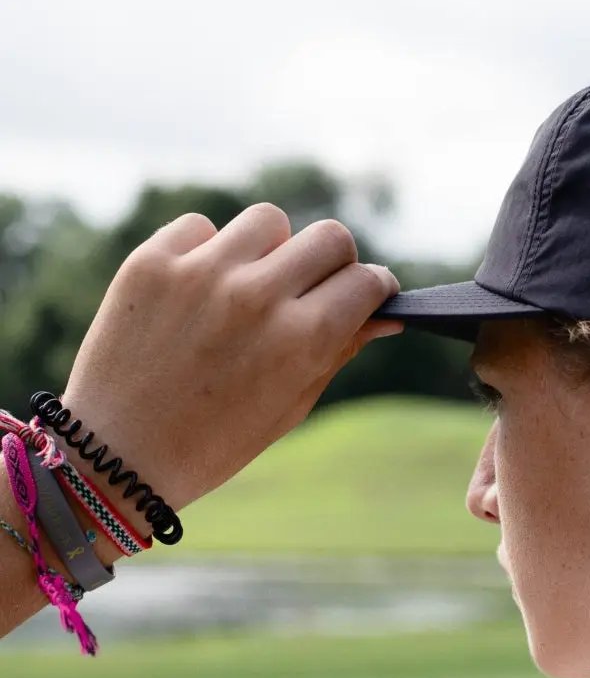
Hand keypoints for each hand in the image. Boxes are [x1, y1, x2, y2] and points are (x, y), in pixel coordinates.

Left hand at [57, 203, 401, 511]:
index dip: (374, 287)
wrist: (116, 456)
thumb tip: (386, 315)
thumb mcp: (292, 404)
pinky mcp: (151, 262)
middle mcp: (257, 296)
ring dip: (270, 249)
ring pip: (269, 220)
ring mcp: (201, 273)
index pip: (366, 280)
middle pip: (329, 236)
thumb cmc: (215, 441)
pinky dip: (207, 252)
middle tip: (312, 288)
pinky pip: (202, 227)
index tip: (365, 294)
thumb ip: (340, 350)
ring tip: (248, 285)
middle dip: (333, 262)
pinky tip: (196, 291)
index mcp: (301, 339)